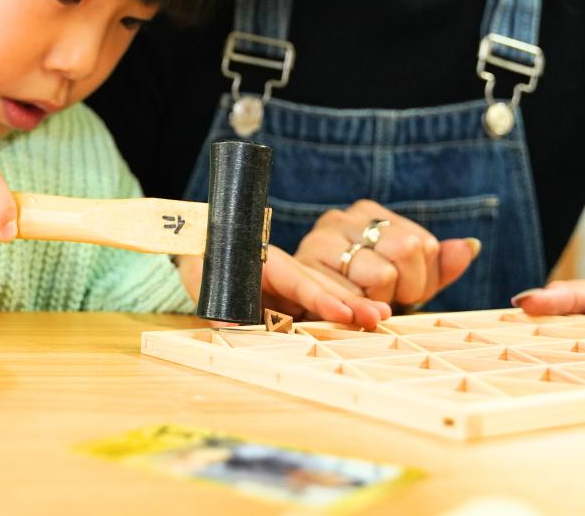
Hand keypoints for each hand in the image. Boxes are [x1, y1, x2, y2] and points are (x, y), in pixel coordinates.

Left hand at [175, 249, 390, 329]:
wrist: (203, 257)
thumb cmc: (206, 267)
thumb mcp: (207, 283)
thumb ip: (220, 306)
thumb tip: (229, 328)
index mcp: (268, 264)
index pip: (298, 281)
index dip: (321, 297)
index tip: (343, 312)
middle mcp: (285, 274)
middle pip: (321, 287)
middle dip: (350, 302)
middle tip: (378, 316)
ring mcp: (291, 288)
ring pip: (325, 296)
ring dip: (352, 307)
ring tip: (382, 318)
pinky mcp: (292, 302)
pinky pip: (315, 309)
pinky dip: (339, 316)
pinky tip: (363, 323)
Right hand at [296, 201, 480, 309]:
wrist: (295, 313)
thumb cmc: (355, 298)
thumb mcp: (403, 284)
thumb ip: (437, 267)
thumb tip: (470, 246)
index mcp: (369, 213)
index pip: (422, 244)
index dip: (420, 280)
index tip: (398, 294)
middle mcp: (342, 217)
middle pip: (406, 251)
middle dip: (403, 290)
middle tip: (381, 304)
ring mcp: (319, 239)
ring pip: (381, 274)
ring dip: (377, 304)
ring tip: (360, 310)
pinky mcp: (299, 267)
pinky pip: (342, 291)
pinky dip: (350, 306)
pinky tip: (353, 317)